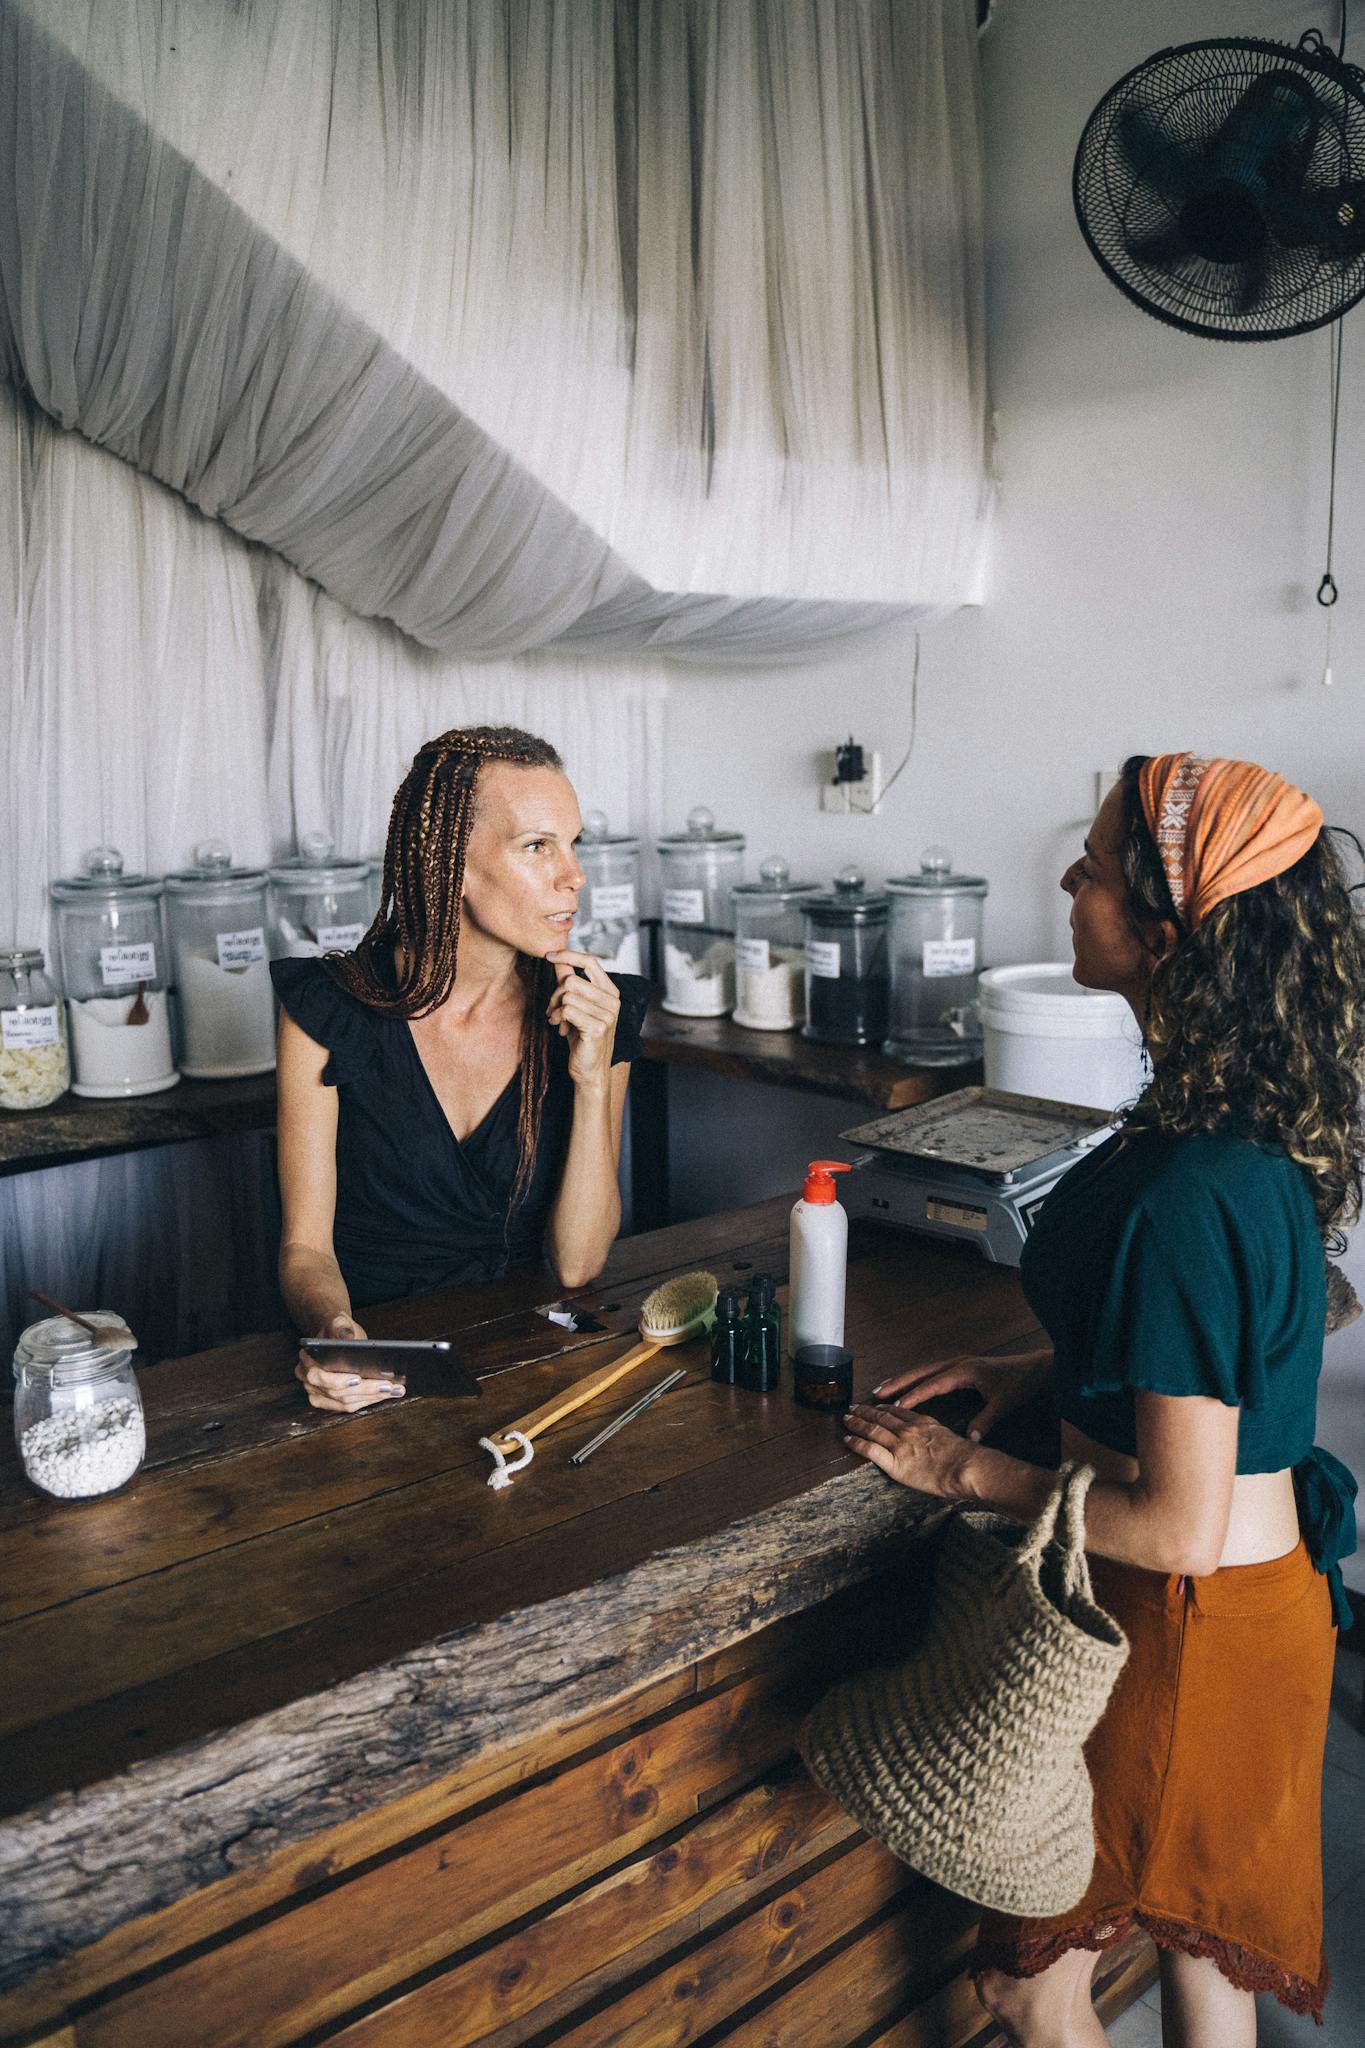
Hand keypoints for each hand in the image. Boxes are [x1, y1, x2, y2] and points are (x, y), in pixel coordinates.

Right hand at [294, 1312, 404, 1414]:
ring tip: (395, 1390)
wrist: (336, 1337)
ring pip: (345, 1403)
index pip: (319, 1376)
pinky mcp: (330, 1402)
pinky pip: (349, 1406)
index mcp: (307, 1361)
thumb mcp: (338, 1322)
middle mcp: (309, 1381)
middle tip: (389, 1385)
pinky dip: (369, 1401)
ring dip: (372, 1398)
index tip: (359, 1378)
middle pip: (337, 1392)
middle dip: (365, 1389)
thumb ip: (340, 1325)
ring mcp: (318, 1394)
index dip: (339, 1380)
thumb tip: (346, 1337)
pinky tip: (387, 1394)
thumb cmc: (338, 1330)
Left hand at [545, 949, 619, 1090]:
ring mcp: (607, 1015)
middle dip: (555, 994)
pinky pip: (567, 1010)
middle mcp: (612, 1001)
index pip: (590, 961)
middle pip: (572, 980)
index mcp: (610, 992)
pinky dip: (557, 1018)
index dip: (568, 955)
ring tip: (557, 1021)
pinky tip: (561, 1029)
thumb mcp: (577, 1007)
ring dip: (555, 1009)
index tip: (549, 956)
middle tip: (552, 1009)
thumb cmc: (583, 1039)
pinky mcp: (598, 1028)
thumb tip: (558, 960)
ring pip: (567, 995)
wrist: (589, 1071)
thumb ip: (570, 982)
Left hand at [843, 1403, 976, 1500]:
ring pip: (872, 1429)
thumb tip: (933, 1442)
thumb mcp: (949, 1438)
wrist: (965, 1467)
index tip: (876, 1406)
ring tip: (846, 1419)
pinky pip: (869, 1449)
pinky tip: (847, 1439)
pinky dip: (856, 1443)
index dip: (884, 1408)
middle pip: (881, 1417)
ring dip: (856, 1423)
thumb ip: (936, 1436)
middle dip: (865, 1411)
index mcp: (922, 1422)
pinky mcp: (894, 1462)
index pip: (898, 1412)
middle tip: (853, 1408)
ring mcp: (900, 1444)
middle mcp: (908, 1430)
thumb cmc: (965, 1458)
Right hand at [873, 1349, 1051, 1442]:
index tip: (895, 1406)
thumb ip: (985, 1420)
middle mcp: (957, 1364)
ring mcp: (959, 1363)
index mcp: (964, 1371)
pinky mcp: (962, 1366)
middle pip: (921, 1372)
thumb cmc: (1018, 1384)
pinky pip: (932, 1371)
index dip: (913, 1395)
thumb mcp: (1003, 1403)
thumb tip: (971, 1439)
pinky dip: (917, 1378)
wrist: (1035, 1368)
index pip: (932, 1384)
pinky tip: (909, 1386)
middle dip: (898, 1382)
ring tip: (884, 1388)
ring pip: (924, 1370)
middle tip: (877, 1393)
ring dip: (905, 1378)